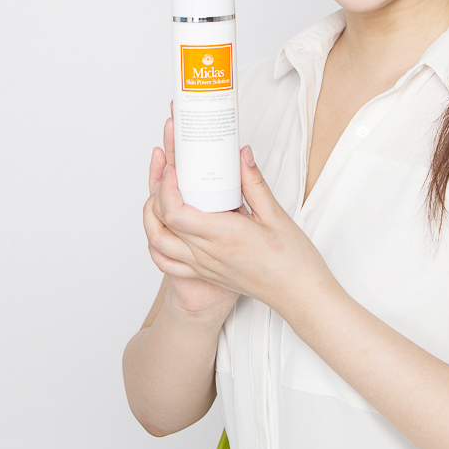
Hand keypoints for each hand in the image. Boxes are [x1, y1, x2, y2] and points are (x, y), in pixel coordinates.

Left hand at [150, 140, 335, 317]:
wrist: (297, 293)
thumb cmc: (291, 261)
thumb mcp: (276, 215)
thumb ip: (254, 183)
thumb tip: (241, 156)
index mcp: (224, 236)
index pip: (176, 213)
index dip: (166, 188)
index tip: (174, 168)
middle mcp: (208, 254)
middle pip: (162, 223)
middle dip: (157, 191)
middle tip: (167, 169)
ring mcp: (203, 266)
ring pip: (158, 243)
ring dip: (152, 217)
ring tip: (160, 194)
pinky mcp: (204, 272)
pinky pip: (167, 261)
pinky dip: (157, 242)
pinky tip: (164, 227)